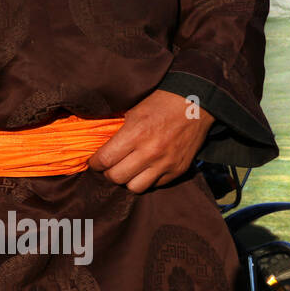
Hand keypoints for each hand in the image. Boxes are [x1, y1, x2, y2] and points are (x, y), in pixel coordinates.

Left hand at [87, 88, 215, 192]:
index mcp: (135, 133)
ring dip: (127, 179)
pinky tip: (145, 168)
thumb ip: (116, 130)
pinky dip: (147, 179)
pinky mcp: (178, 170)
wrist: (195, 103)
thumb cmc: (160, 102)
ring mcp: (166, 163)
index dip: (95, 163)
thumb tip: (96, 145)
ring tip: (127, 170)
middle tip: (109, 166)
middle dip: (108, 173)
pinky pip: (155, 185)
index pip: (105, 160)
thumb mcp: (132, 111)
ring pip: (135, 187)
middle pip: (117, 177)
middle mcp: (150, 152)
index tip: (94, 162)